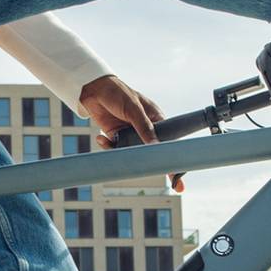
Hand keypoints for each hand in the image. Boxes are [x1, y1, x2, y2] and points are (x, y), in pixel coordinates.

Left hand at [79, 74, 183, 192]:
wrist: (93, 89)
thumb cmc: (118, 92)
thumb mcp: (133, 109)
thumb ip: (144, 128)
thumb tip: (155, 146)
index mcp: (156, 119)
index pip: (168, 140)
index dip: (172, 157)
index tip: (176, 174)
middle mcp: (145, 128)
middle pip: (151, 150)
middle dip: (151, 163)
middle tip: (162, 182)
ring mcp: (130, 133)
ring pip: (132, 153)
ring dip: (124, 153)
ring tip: (114, 145)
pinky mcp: (116, 136)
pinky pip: (115, 149)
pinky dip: (108, 147)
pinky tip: (101, 137)